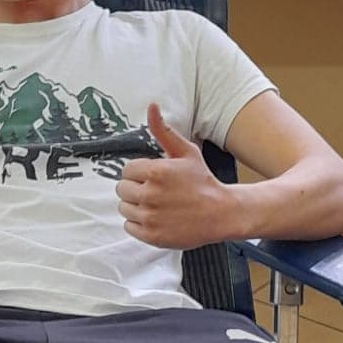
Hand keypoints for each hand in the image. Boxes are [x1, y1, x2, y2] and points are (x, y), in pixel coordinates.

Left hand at [115, 104, 238, 249]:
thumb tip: (151, 106)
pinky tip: (156, 218)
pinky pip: (128, 226)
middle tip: (154, 191)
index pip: (126, 170)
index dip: (139, 173)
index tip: (152, 177)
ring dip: (136, 206)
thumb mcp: (186, 152)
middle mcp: (150, 194)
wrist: (221, 213)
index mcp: (156, 171)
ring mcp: (150, 217)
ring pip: (123, 208)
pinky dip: (139, 223)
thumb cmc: (202, 180)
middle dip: (135, 188)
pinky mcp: (151, 235)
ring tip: (156, 205)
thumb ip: (163, 131)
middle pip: (122, 189)